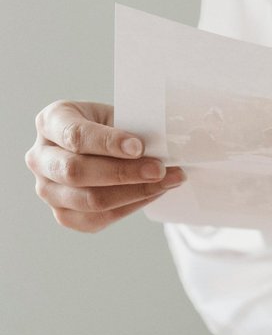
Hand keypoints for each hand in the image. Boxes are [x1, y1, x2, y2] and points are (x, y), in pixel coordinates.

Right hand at [25, 100, 185, 232]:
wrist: (109, 145)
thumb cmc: (115, 125)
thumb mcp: (120, 114)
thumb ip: (133, 128)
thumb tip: (162, 148)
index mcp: (51, 121)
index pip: (74, 135)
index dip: (107, 143)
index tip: (139, 147)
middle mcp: (39, 157)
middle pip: (75, 172)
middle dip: (123, 172)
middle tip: (159, 169)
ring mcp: (47, 189)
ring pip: (88, 200)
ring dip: (134, 192)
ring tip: (168, 181)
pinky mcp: (63, 214)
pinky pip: (96, 219)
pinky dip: (130, 207)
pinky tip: (154, 193)